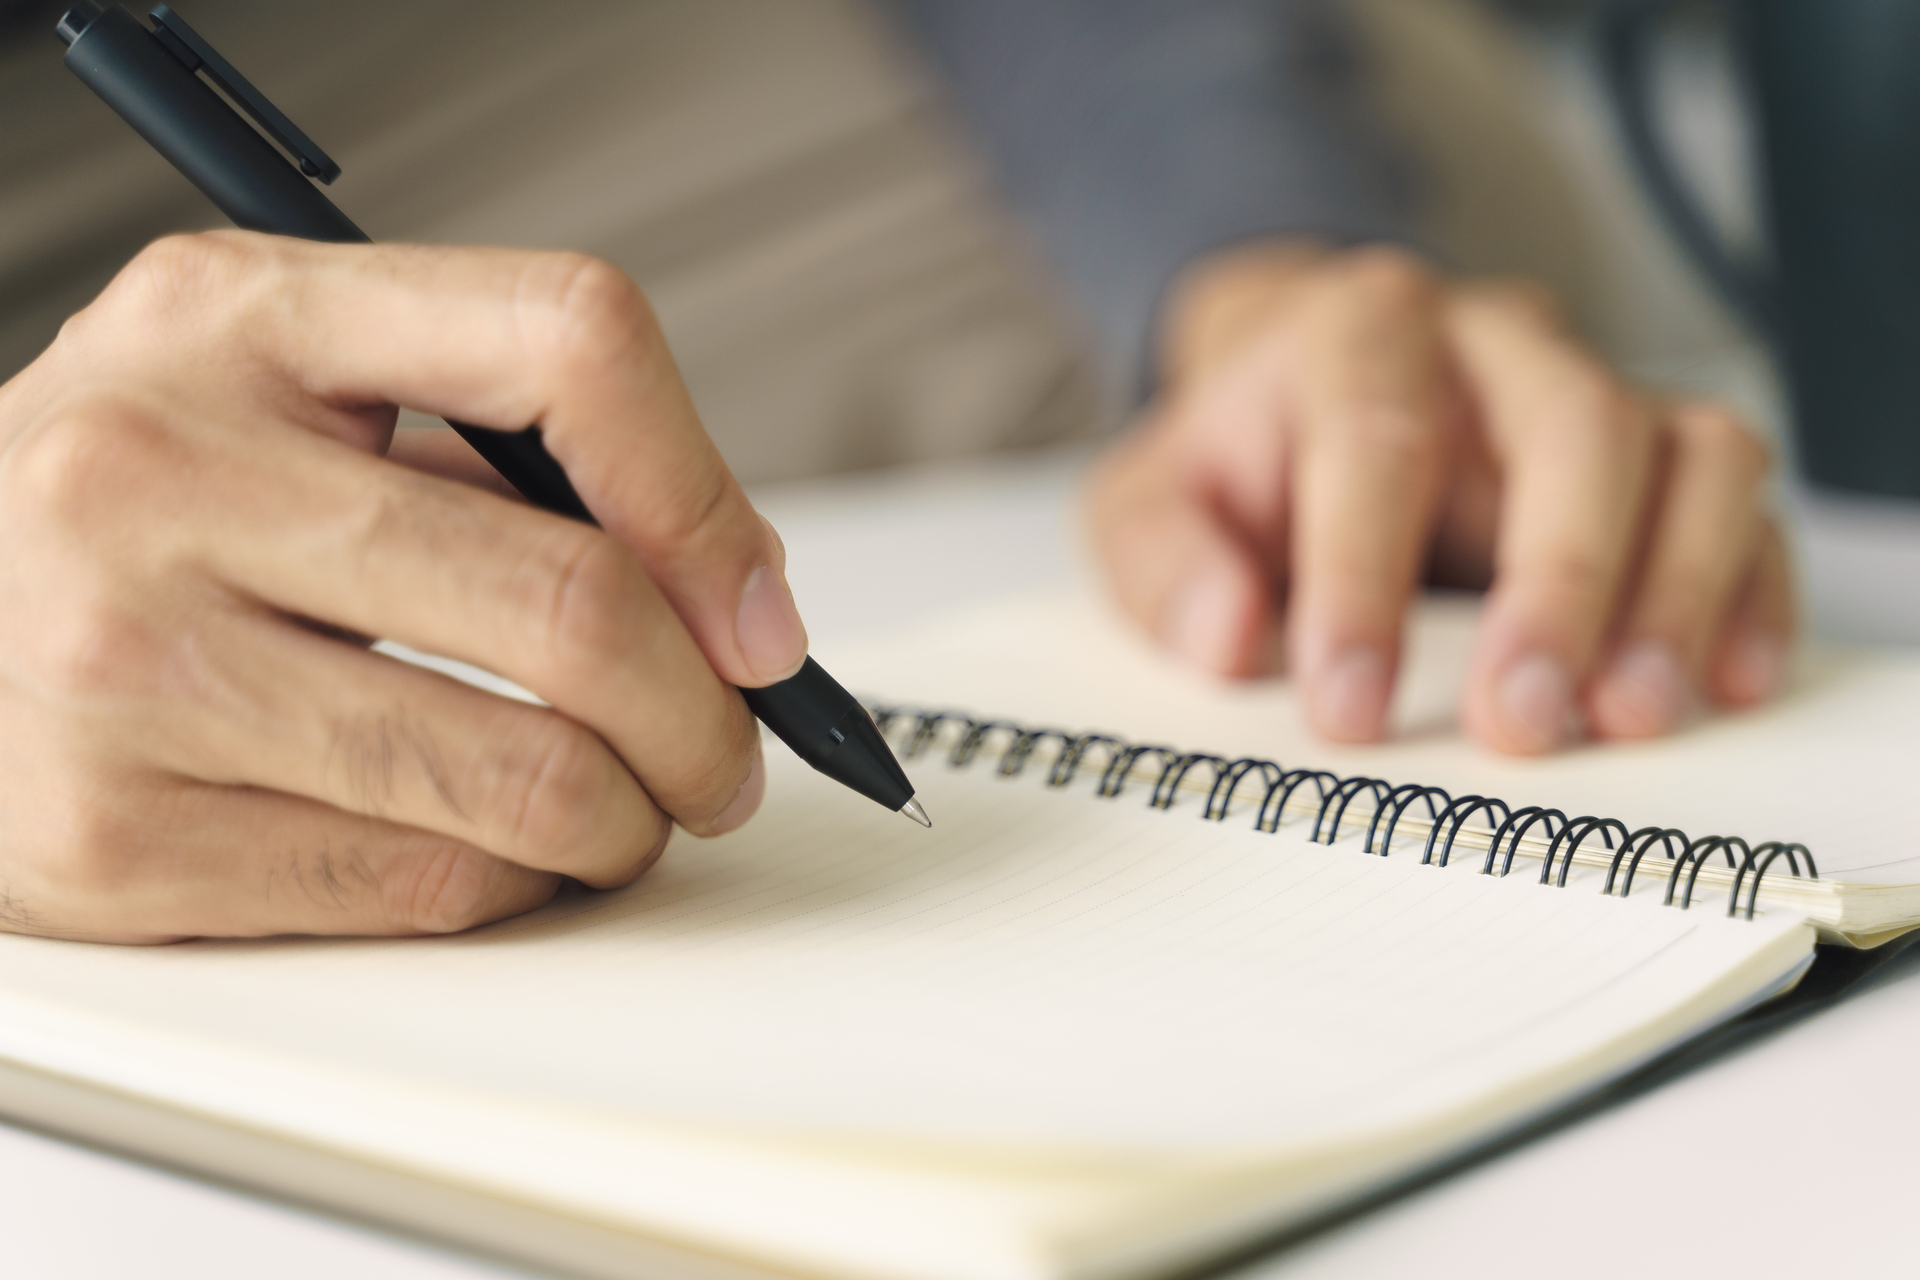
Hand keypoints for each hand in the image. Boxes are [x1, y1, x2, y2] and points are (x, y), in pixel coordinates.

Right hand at [0, 232, 805, 941]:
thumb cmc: (134, 506)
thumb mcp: (285, 391)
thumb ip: (499, 448)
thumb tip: (733, 594)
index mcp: (241, 318)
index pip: (567, 340)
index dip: (704, 494)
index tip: (754, 612)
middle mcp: (162, 473)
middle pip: (572, 601)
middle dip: (705, 715)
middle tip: (726, 753)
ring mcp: (124, 664)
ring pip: (525, 777)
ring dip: (630, 818)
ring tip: (620, 808)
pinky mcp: (111, 840)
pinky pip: (429, 885)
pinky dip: (515, 884)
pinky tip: (497, 851)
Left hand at [1085, 242, 1791, 753]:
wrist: (1302, 390)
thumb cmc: (1240, 460)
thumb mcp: (1151, 499)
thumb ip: (1165, 563)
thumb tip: (1226, 638)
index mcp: (1360, 334)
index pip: (1378, 437)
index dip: (1364, 580)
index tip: (1347, 710)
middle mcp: (1498, 346)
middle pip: (1573, 427)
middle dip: (1556, 584)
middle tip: (1519, 724)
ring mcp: (1594, 392)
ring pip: (1691, 453)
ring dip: (1676, 593)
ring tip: (1633, 717)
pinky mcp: (1661, 455)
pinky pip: (1739, 502)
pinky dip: (1747, 591)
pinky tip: (1723, 682)